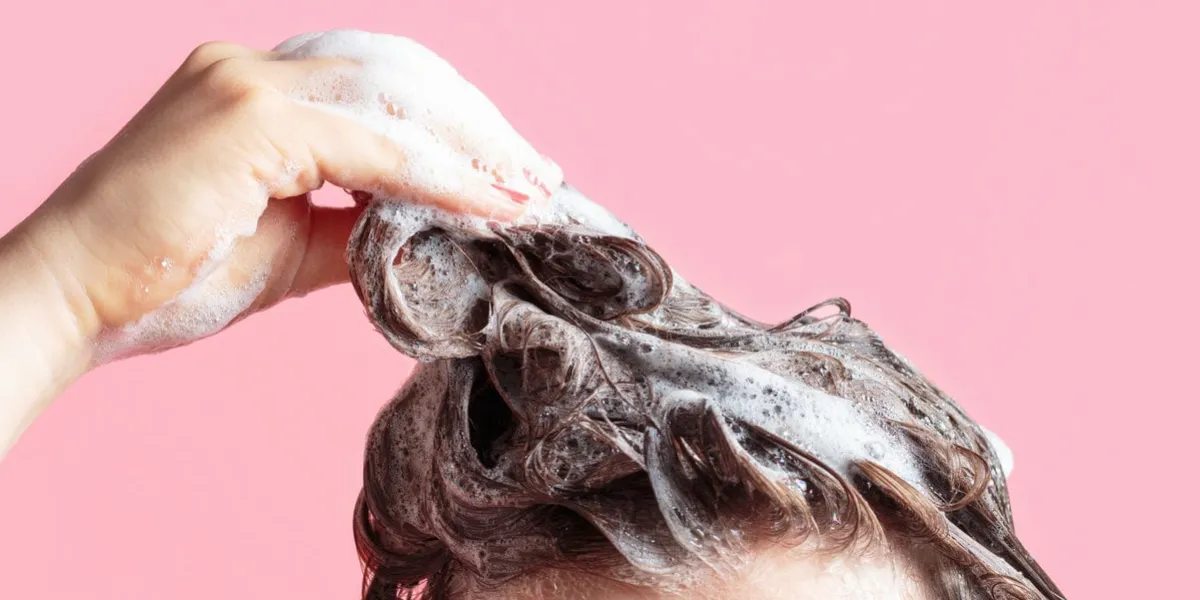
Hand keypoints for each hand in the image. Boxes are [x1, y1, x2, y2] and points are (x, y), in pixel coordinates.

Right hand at [0, 34, 562, 455]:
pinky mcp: (249, 119)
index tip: (511, 170)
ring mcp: (248, 83)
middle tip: (541, 175)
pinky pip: (375, 146)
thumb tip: (430, 232)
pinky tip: (491, 206)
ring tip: (531, 190)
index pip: (381, 82)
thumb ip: (359, 228)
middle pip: (401, 73)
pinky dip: (441, 177)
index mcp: (258, 86)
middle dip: (480, 125)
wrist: (68, 302)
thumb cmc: (164, 277)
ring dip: (474, 145)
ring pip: (398, 95)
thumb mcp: (290, 249)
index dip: (455, 121)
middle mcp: (254, 65)